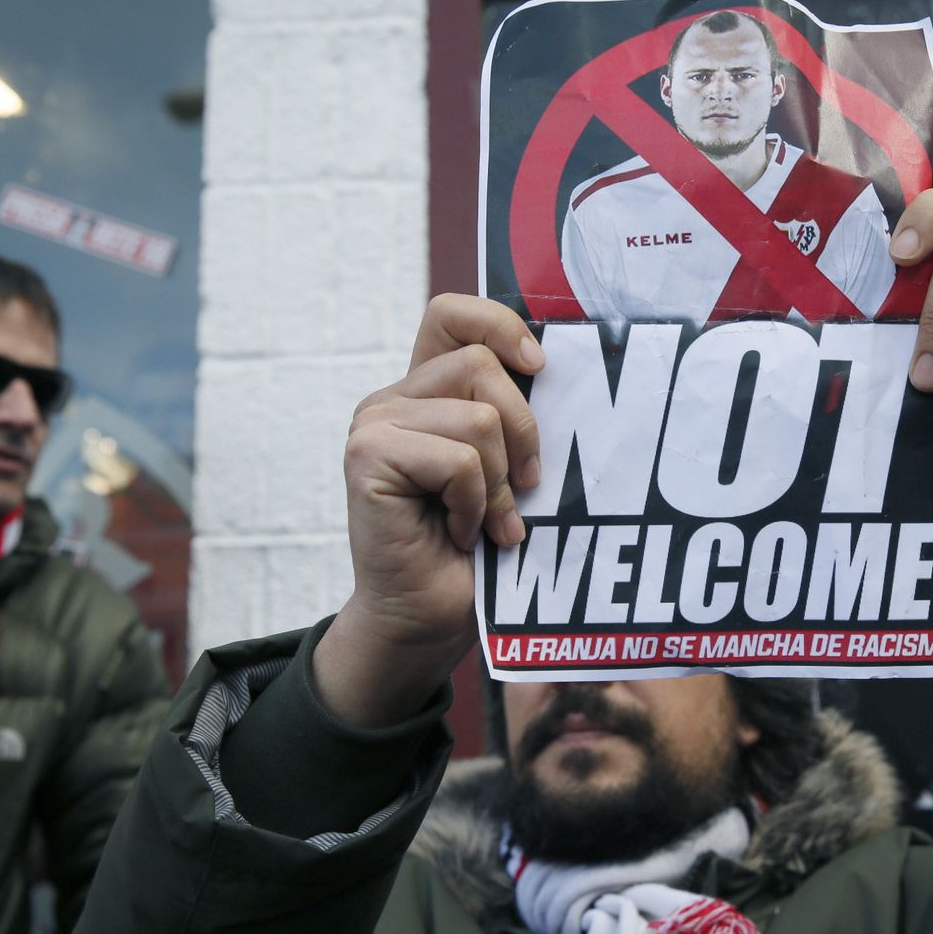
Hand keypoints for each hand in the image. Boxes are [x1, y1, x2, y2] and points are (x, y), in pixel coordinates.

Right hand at [313, 295, 543, 726]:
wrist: (427, 618)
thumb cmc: (476, 550)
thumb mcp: (509, 469)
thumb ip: (514, 418)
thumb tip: (565, 373)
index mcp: (427, 390)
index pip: (453, 315)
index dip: (499, 325)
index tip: (540, 367)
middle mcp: (394, 398)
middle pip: (481, 365)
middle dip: (522, 432)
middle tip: (521, 491)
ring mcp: (374, 423)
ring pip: (478, 418)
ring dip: (500, 482)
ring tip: (487, 523)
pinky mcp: (367, 456)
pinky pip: (458, 460)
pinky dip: (475, 504)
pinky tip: (459, 533)